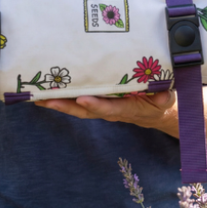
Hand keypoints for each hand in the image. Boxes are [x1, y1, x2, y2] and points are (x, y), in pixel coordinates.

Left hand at [36, 92, 176, 133]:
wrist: (159, 113)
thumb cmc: (162, 102)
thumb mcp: (167, 98)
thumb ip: (164, 96)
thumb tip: (161, 93)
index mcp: (128, 108)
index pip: (111, 107)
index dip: (96, 105)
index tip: (82, 99)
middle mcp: (112, 111)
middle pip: (85, 111)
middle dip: (65, 106)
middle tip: (45, 99)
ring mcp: (104, 109)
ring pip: (79, 109)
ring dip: (59, 105)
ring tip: (39, 97)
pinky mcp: (100, 105)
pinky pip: (80, 105)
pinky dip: (65, 102)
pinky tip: (51, 95)